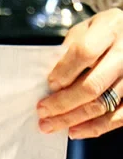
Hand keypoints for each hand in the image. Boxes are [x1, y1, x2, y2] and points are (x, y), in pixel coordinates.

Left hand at [36, 8, 122, 138]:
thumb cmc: (102, 34)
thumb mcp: (85, 29)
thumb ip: (68, 51)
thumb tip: (50, 83)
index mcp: (110, 28)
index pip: (85, 53)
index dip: (64, 72)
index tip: (49, 85)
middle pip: (93, 85)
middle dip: (62, 103)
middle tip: (43, 112)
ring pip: (102, 104)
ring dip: (72, 119)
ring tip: (51, 124)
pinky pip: (117, 118)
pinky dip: (94, 128)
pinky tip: (74, 131)